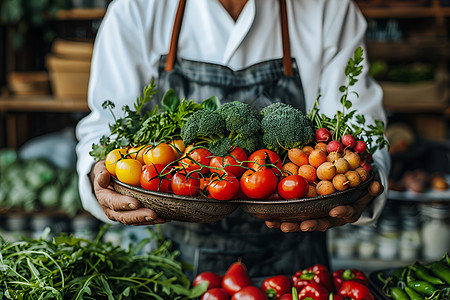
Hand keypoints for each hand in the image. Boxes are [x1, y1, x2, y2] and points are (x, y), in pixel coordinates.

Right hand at [91, 161, 168, 224]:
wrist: (107, 182)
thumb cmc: (106, 173)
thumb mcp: (100, 170)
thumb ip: (101, 173)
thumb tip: (105, 174)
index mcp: (105, 199)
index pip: (114, 202)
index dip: (124, 203)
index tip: (136, 203)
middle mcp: (112, 210)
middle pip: (125, 217)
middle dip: (140, 216)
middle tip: (153, 214)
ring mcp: (123, 215)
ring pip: (136, 221)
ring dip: (150, 221)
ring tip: (162, 218)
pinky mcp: (133, 216)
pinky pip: (143, 220)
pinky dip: (154, 220)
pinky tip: (165, 218)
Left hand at [265, 179, 383, 232]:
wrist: (347, 200)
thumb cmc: (356, 193)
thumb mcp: (366, 191)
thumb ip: (371, 189)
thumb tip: (377, 184)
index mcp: (347, 213)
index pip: (346, 214)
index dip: (341, 213)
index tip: (335, 211)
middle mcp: (330, 219)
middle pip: (320, 223)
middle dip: (310, 225)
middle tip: (301, 226)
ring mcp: (317, 218)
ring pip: (302, 223)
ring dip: (289, 225)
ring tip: (275, 224)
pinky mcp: (304, 216)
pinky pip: (292, 218)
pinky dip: (280, 219)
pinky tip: (267, 220)